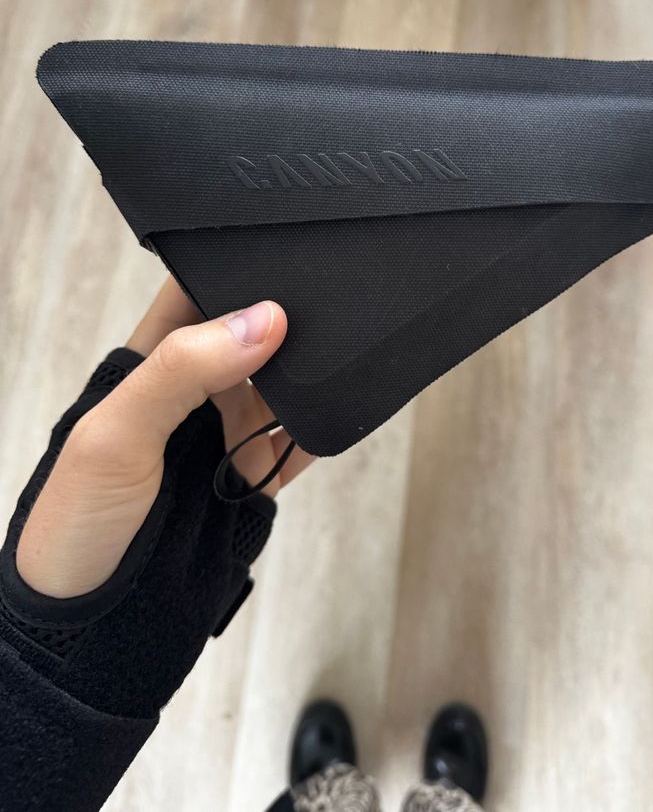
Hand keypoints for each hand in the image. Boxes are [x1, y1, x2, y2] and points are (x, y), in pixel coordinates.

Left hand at [16, 278, 312, 598]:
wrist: (99, 628)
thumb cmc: (77, 524)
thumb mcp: (114, 436)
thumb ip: (181, 370)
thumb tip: (262, 320)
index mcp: (147, 365)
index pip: (195, 295)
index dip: (232, 273)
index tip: (279, 260)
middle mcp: (192, 393)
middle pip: (251, 336)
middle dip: (284, 323)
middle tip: (323, 310)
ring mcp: (225, 435)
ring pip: (283, 385)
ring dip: (308, 375)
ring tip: (339, 356)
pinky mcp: (253, 476)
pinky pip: (299, 441)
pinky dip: (320, 428)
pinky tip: (337, 411)